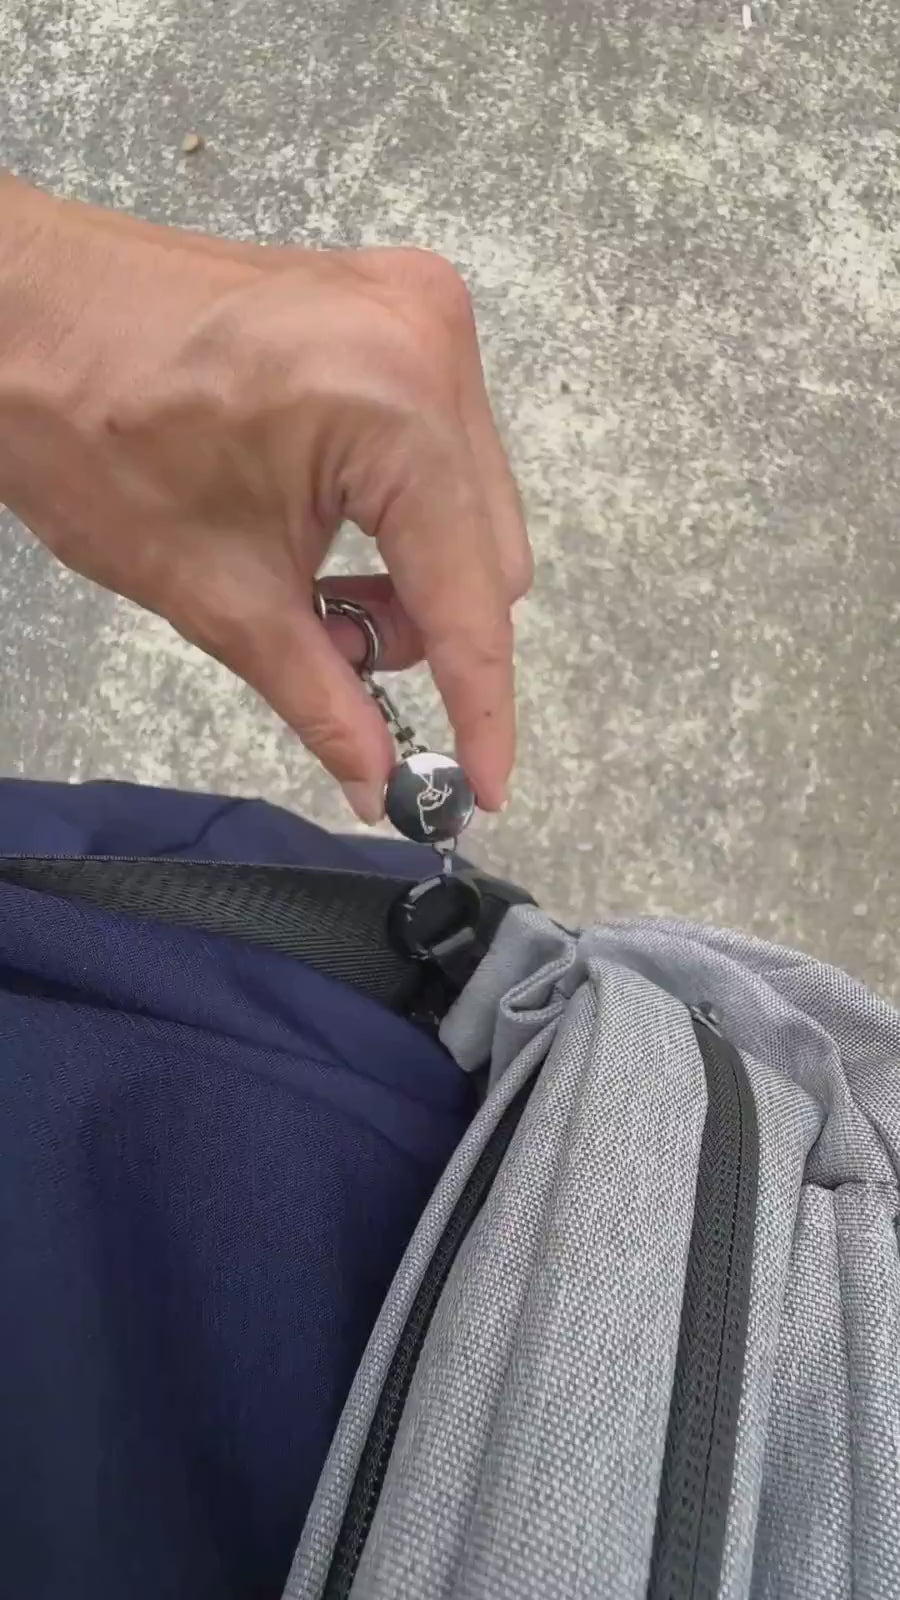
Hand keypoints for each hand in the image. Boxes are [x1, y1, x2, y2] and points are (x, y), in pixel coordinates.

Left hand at [0, 180, 530, 818]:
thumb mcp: (217, 593)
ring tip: (321, 591)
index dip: (480, 704)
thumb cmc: (85, 430)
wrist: (20, 316)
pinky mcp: (397, 308)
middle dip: (428, 633)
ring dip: (416, 577)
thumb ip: (320, 697)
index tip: (486, 786)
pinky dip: (402, 515)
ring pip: (472, 506)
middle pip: (487, 552)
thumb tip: (378, 780)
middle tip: (348, 666)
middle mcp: (431, 342)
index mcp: (394, 405)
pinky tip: (329, 530)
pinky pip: (443, 449)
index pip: (468, 592)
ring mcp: (419, 312)